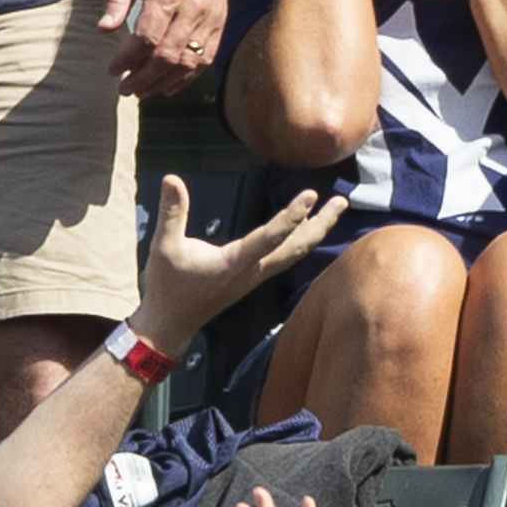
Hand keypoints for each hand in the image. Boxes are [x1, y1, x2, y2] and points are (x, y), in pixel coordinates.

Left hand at [102, 0, 233, 97]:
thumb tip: (105, 30)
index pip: (146, 40)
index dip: (127, 61)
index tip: (112, 70)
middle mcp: (192, 7)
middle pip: (167, 57)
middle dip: (143, 78)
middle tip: (124, 88)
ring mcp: (211, 15)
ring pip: (188, 62)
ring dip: (164, 82)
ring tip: (144, 90)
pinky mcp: (221, 19)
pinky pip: (207, 56)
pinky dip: (189, 75)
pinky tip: (170, 84)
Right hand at [135, 173, 348, 355]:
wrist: (169, 327)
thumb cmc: (167, 288)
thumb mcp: (163, 247)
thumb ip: (171, 213)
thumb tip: (171, 178)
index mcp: (234, 263)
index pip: (270, 237)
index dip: (292, 216)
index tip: (310, 195)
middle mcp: (252, 272)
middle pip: (296, 248)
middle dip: (321, 225)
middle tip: (342, 201)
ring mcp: (255, 277)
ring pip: (294, 254)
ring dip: (316, 232)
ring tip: (334, 210)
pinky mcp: (252, 279)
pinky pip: (285, 258)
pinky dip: (301, 242)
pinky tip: (307, 229)